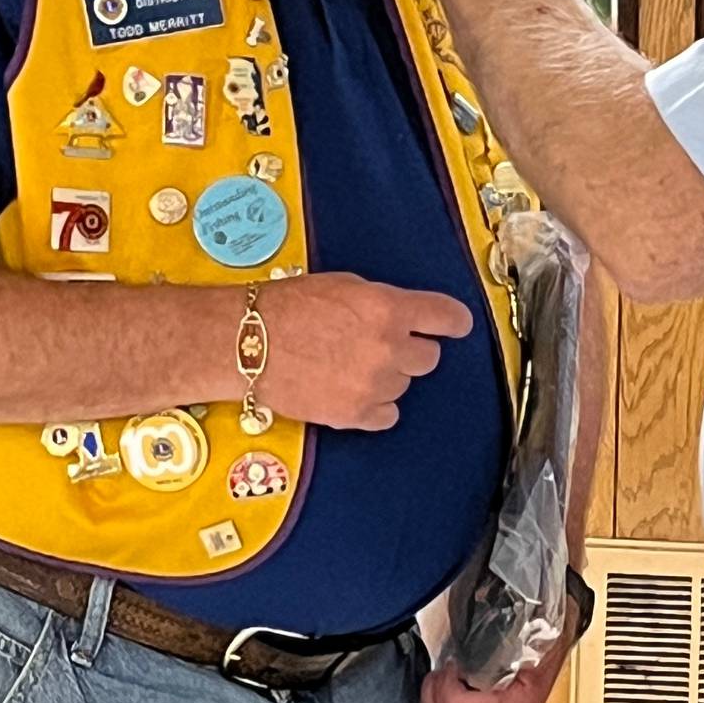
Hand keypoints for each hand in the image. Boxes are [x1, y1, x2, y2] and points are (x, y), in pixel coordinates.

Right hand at [253, 272, 472, 430]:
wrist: (248, 343)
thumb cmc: (289, 307)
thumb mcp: (346, 286)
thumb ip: (384, 303)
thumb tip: (408, 318)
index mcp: (388, 309)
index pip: (446, 318)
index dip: (453, 322)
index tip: (455, 325)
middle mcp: (388, 349)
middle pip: (428, 357)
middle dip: (410, 349)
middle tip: (381, 343)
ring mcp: (373, 386)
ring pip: (405, 385)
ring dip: (388, 375)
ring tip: (352, 364)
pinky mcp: (355, 415)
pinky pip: (388, 414)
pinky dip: (376, 404)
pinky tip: (352, 389)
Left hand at [420, 620, 576, 702]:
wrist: (554, 646)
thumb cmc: (535, 637)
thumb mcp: (514, 633)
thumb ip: (483, 643)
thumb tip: (456, 646)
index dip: (443, 685)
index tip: (451, 664)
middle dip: (433, 699)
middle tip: (440, 674)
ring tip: (442, 687)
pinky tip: (445, 702)